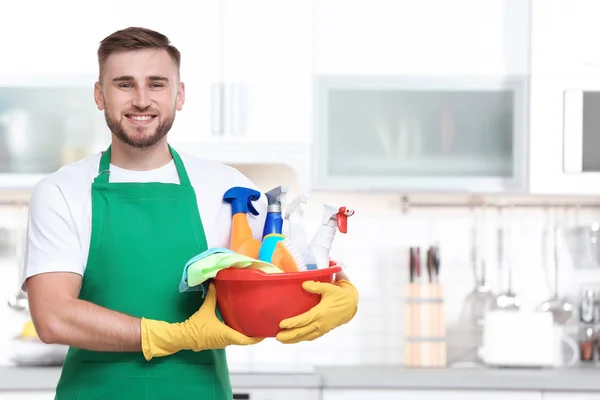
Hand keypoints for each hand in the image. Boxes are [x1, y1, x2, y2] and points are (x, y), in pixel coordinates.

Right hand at [141, 282, 262, 359]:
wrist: (183, 337)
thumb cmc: (196, 326)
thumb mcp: (205, 310)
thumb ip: (212, 297)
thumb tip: (213, 283)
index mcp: (227, 335)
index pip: (246, 340)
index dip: (257, 337)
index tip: (265, 332)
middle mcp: (227, 341)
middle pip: (244, 340)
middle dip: (253, 333)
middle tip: (261, 323)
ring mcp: (222, 342)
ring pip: (238, 339)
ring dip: (245, 333)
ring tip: (253, 322)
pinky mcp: (217, 341)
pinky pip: (231, 338)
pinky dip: (237, 332)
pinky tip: (239, 323)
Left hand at [276, 279, 358, 343]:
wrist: (351, 304)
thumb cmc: (339, 295)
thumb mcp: (329, 288)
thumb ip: (316, 286)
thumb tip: (304, 284)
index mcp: (321, 313)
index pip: (304, 320)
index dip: (293, 323)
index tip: (282, 324)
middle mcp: (321, 323)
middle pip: (303, 332)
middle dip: (289, 335)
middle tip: (278, 337)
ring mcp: (323, 328)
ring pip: (306, 336)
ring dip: (294, 339)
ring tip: (282, 340)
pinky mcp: (324, 330)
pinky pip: (311, 336)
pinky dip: (302, 338)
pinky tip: (294, 339)